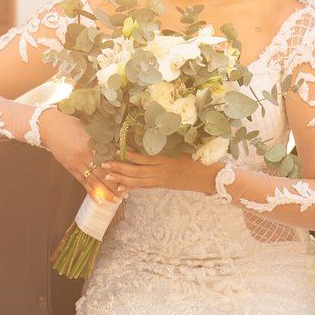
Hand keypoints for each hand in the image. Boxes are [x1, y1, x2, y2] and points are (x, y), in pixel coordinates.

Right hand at [38, 108, 120, 203]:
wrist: (48, 127)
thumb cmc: (69, 124)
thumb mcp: (87, 128)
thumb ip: (100, 139)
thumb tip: (115, 147)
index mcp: (90, 142)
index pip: (107, 159)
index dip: (118, 170)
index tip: (128, 177)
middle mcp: (83, 154)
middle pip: (102, 172)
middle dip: (114, 185)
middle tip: (125, 194)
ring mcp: (75, 162)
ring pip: (93, 180)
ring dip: (105, 192)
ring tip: (115, 200)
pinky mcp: (69, 167)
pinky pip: (82, 181)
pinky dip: (90, 191)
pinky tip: (98, 200)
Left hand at [102, 151, 220, 195]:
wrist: (210, 177)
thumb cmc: (199, 157)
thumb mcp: (184, 145)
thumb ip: (169, 140)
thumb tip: (154, 127)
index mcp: (167, 158)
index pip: (144, 158)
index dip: (129, 155)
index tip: (115, 149)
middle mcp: (162, 171)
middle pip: (137, 171)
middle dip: (119, 168)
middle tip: (103, 165)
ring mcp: (161, 179)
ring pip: (138, 181)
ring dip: (122, 179)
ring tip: (107, 177)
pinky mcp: (163, 185)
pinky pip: (145, 186)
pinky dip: (133, 187)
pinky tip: (121, 187)